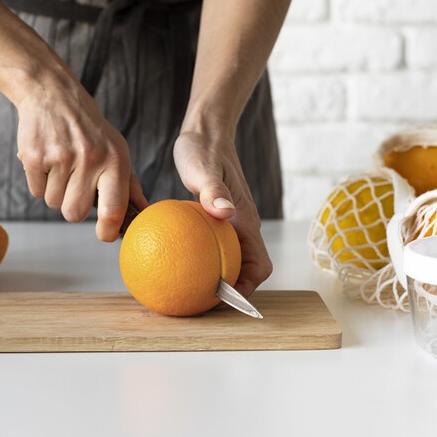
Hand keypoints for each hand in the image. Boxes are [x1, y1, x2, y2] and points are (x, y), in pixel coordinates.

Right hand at [13, 74, 146, 241]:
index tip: (103, 234)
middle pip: (74, 213)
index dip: (107, 230)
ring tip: (61, 165)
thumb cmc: (89, 129)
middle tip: (74, 184)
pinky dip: (39, 181)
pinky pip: (36, 191)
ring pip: (53, 203)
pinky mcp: (34, 157)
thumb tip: (142, 210)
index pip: (113, 209)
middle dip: (72, 205)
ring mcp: (60, 157)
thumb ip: (129, 183)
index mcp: (115, 160)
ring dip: (55, 191)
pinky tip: (47, 159)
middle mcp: (90, 159)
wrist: (53, 95)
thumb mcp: (116, 149)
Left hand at [173, 130, 272, 296]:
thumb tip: (224, 213)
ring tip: (188, 291)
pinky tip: (177, 264)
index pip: (259, 266)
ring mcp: (232, 224)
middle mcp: (243, 226)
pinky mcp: (219, 219)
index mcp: (245, 220)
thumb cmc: (203, 149)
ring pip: (232, 260)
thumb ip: (213, 191)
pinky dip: (203, 261)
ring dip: (218, 278)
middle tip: (200, 304)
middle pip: (246, 270)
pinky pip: (216, 247)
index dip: (248, 288)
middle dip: (231, 292)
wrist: (206, 132)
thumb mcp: (203, 169)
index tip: (224, 300)